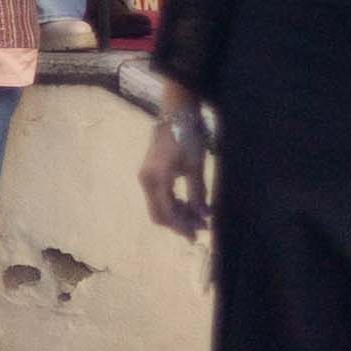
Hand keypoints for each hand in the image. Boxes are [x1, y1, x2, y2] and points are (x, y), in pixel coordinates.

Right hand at [140, 89, 214, 238]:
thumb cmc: (188, 138)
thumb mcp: (196, 165)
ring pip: (158, 206)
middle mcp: (146, 181)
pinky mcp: (150, 174)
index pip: (167, 212)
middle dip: (179, 223)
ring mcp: (146, 178)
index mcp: (156, 180)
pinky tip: (188, 205)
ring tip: (198, 217)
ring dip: (176, 214)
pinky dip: (172, 204)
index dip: (182, 226)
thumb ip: (198, 192)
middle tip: (200, 229)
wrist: (176, 115)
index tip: (197, 235)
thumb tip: (204, 216)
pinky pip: (158, 196)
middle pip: (159, 214)